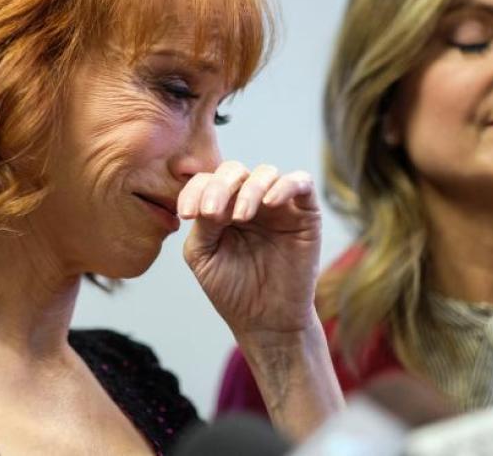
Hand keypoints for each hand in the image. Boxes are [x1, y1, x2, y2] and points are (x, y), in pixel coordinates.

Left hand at [178, 161, 320, 336]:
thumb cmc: (232, 290)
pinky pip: (301, 182)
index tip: (186, 215)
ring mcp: (279, 205)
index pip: (206, 181)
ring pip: (265, 173)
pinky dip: (284, 186)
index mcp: (221, 207)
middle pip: (234, 170)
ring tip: (240, 217)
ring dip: (249, 189)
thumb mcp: (204, 255)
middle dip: (219, 187)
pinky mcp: (306, 214)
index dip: (194, 191)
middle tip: (211, 213)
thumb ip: (202, 224)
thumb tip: (211, 199)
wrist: (266, 322)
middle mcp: (249, 200)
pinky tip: (269, 203)